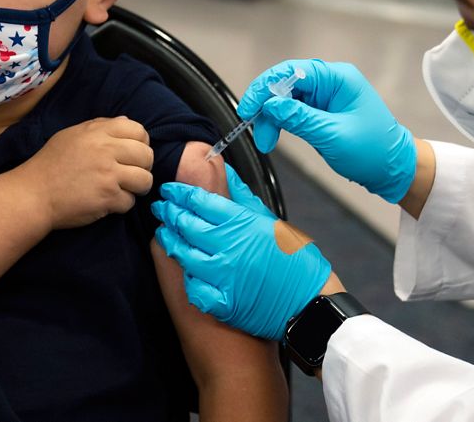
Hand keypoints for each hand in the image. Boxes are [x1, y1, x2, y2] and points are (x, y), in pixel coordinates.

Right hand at [19, 116, 153, 228]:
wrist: (34, 194)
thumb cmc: (51, 164)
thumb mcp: (72, 135)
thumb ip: (100, 126)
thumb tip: (127, 121)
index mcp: (97, 132)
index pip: (138, 130)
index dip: (141, 142)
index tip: (134, 153)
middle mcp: (105, 150)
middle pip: (146, 155)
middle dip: (144, 166)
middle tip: (132, 174)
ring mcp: (108, 175)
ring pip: (145, 179)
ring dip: (138, 187)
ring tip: (125, 189)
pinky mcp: (108, 198)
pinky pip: (130, 201)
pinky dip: (122, 205)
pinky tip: (109, 202)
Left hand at [152, 178, 330, 339]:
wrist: (311, 302)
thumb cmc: (297, 261)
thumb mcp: (273, 221)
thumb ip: (244, 197)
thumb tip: (226, 171)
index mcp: (242, 223)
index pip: (199, 201)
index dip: (179, 194)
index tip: (170, 191)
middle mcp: (228, 246)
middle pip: (186, 225)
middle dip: (170, 213)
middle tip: (162, 208)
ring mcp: (223, 276)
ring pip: (183, 255)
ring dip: (171, 242)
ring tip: (166, 234)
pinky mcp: (223, 302)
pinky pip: (193, 288)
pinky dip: (187, 278)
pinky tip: (185, 270)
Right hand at [237, 59, 416, 202]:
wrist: (393, 169)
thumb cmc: (374, 151)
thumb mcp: (333, 135)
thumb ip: (299, 118)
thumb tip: (270, 105)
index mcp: (338, 78)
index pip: (292, 71)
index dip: (265, 87)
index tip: (249, 108)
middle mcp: (330, 82)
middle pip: (285, 83)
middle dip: (266, 105)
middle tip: (253, 128)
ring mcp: (325, 97)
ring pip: (285, 99)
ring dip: (270, 118)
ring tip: (265, 141)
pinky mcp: (320, 112)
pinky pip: (292, 111)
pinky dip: (279, 123)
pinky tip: (272, 135)